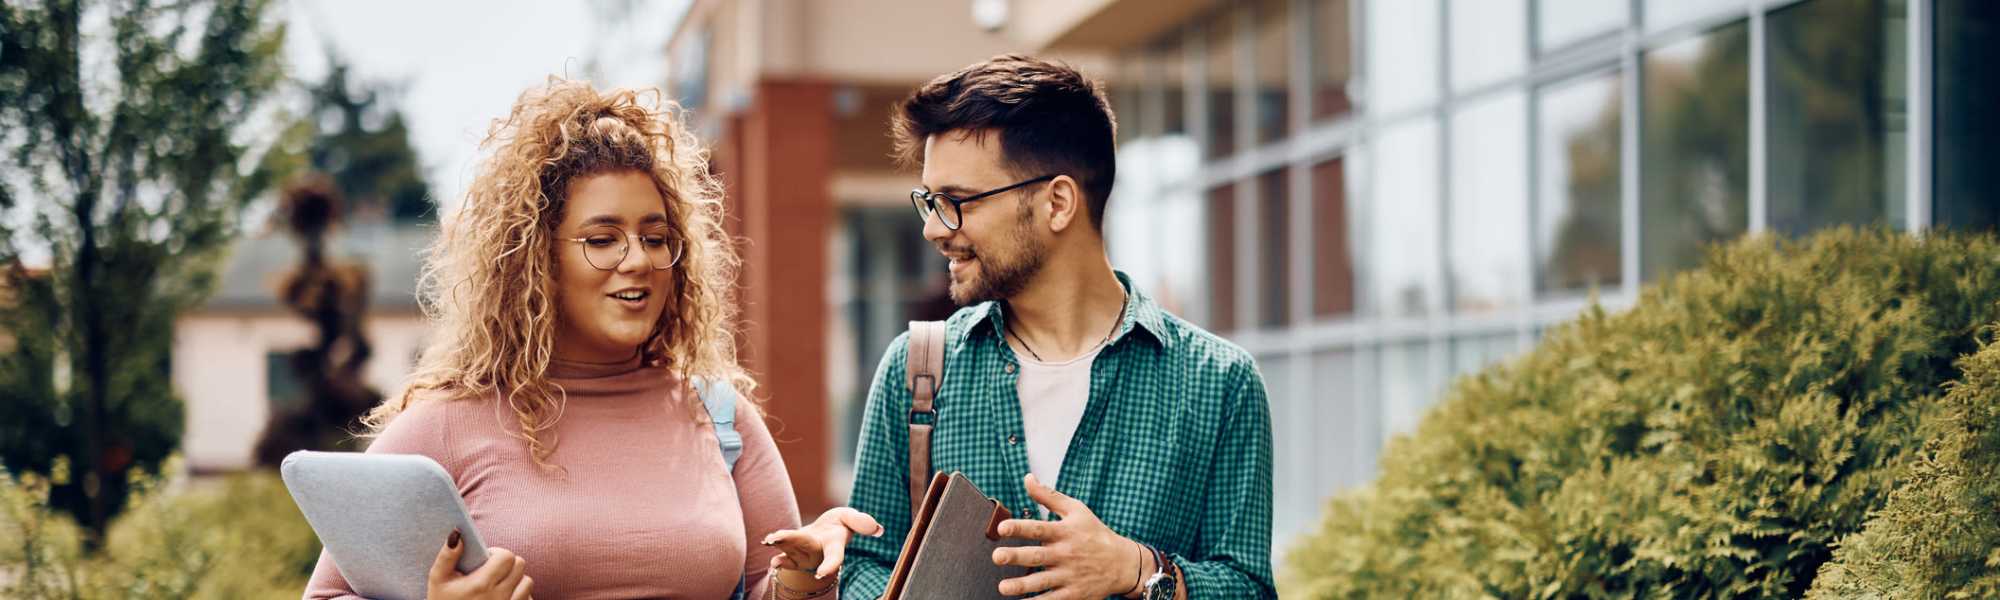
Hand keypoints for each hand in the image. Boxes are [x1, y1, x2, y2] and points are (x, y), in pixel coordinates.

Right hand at [427, 530, 534, 599]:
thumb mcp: (438, 579)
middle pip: (520, 565)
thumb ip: (447, 555)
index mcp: (481, 584)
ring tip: (498, 584)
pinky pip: (529, 599)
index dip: (497, 554)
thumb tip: (459, 533)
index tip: (486, 560)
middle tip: (492, 571)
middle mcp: (499, 597)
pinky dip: (521, 595)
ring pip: (528, 582)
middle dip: (507, 564)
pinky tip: (504, 597)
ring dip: (516, 580)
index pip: (507, 556)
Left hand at [762, 507, 884, 579]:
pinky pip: (784, 555)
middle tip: (777, 538)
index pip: (835, 557)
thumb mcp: (852, 518)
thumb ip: (861, 522)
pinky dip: (776, 551)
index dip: (829, 566)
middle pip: (806, 549)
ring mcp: (804, 553)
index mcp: (835, 545)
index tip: (821, 574)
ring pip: (792, 550)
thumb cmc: (840, 524)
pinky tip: (766, 543)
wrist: (827, 530)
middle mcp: (819, 552)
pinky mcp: (793, 551)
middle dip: (792, 544)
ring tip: (770, 539)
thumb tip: (878, 529)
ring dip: (780, 545)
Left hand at [992, 474, 1149, 598]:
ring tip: (1003, 587)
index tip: (1002, 527)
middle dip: (1016, 557)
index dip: (1020, 527)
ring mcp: (1070, 575)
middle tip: (997, 557)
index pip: (1039, 528)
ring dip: (1021, 585)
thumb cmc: (1095, 533)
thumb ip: (1048, 496)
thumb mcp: (1076, 510)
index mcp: (1065, 532)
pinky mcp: (1073, 594)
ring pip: (1042, 582)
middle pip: (1038, 556)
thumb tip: (1027, 478)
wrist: (1123, 563)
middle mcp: (1066, 554)